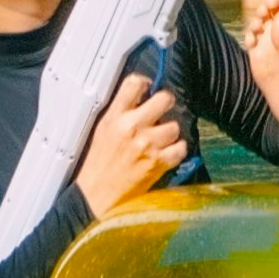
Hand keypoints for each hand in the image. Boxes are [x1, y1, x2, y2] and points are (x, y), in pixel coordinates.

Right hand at [81, 70, 192, 218]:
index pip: (135, 83)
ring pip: (175, 126)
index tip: (149, 88)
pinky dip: (177, 151)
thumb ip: (121, 112)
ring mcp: (147, 145)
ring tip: (161, 140)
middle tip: (164, 111)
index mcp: (115, 116)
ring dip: (171, 133)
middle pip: (164, 98)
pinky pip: (181, 148)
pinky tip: (167, 154)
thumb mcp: (103, 130)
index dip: (146, 83)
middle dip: (167, 103)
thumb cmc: (99, 163)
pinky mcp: (158, 163)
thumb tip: (141, 96)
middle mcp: (132, 127)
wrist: (96, 194)